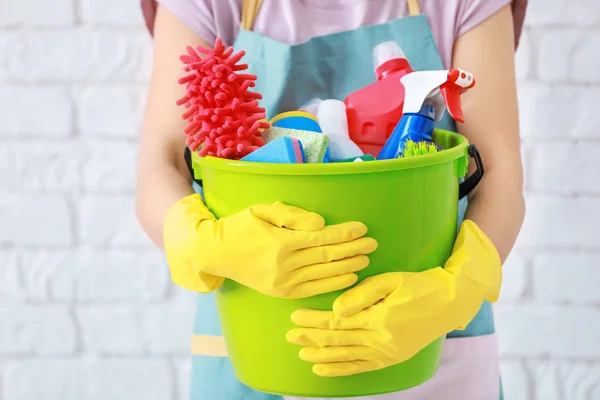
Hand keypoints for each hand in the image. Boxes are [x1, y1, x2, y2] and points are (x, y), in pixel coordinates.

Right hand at [163, 194, 378, 297]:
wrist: (215, 253)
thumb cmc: (240, 227)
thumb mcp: (261, 211)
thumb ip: (292, 216)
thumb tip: (321, 225)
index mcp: (281, 242)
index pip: (322, 238)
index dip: (345, 233)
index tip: (362, 228)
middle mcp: (285, 265)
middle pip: (328, 256)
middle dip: (353, 249)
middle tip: (373, 243)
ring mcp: (283, 282)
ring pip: (324, 274)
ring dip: (348, 266)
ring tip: (366, 258)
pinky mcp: (281, 293)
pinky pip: (314, 289)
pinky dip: (334, 284)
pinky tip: (349, 277)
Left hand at [286, 220, 500, 376]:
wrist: (450, 304)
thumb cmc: (420, 286)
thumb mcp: (391, 280)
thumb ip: (361, 294)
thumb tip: (336, 309)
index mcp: (380, 318)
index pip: (338, 321)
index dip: (315, 320)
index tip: (295, 316)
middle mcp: (382, 340)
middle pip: (338, 340)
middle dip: (312, 337)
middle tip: (289, 335)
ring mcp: (387, 353)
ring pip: (346, 356)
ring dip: (321, 354)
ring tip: (300, 351)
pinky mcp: (391, 359)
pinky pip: (360, 367)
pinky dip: (340, 369)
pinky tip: (322, 369)